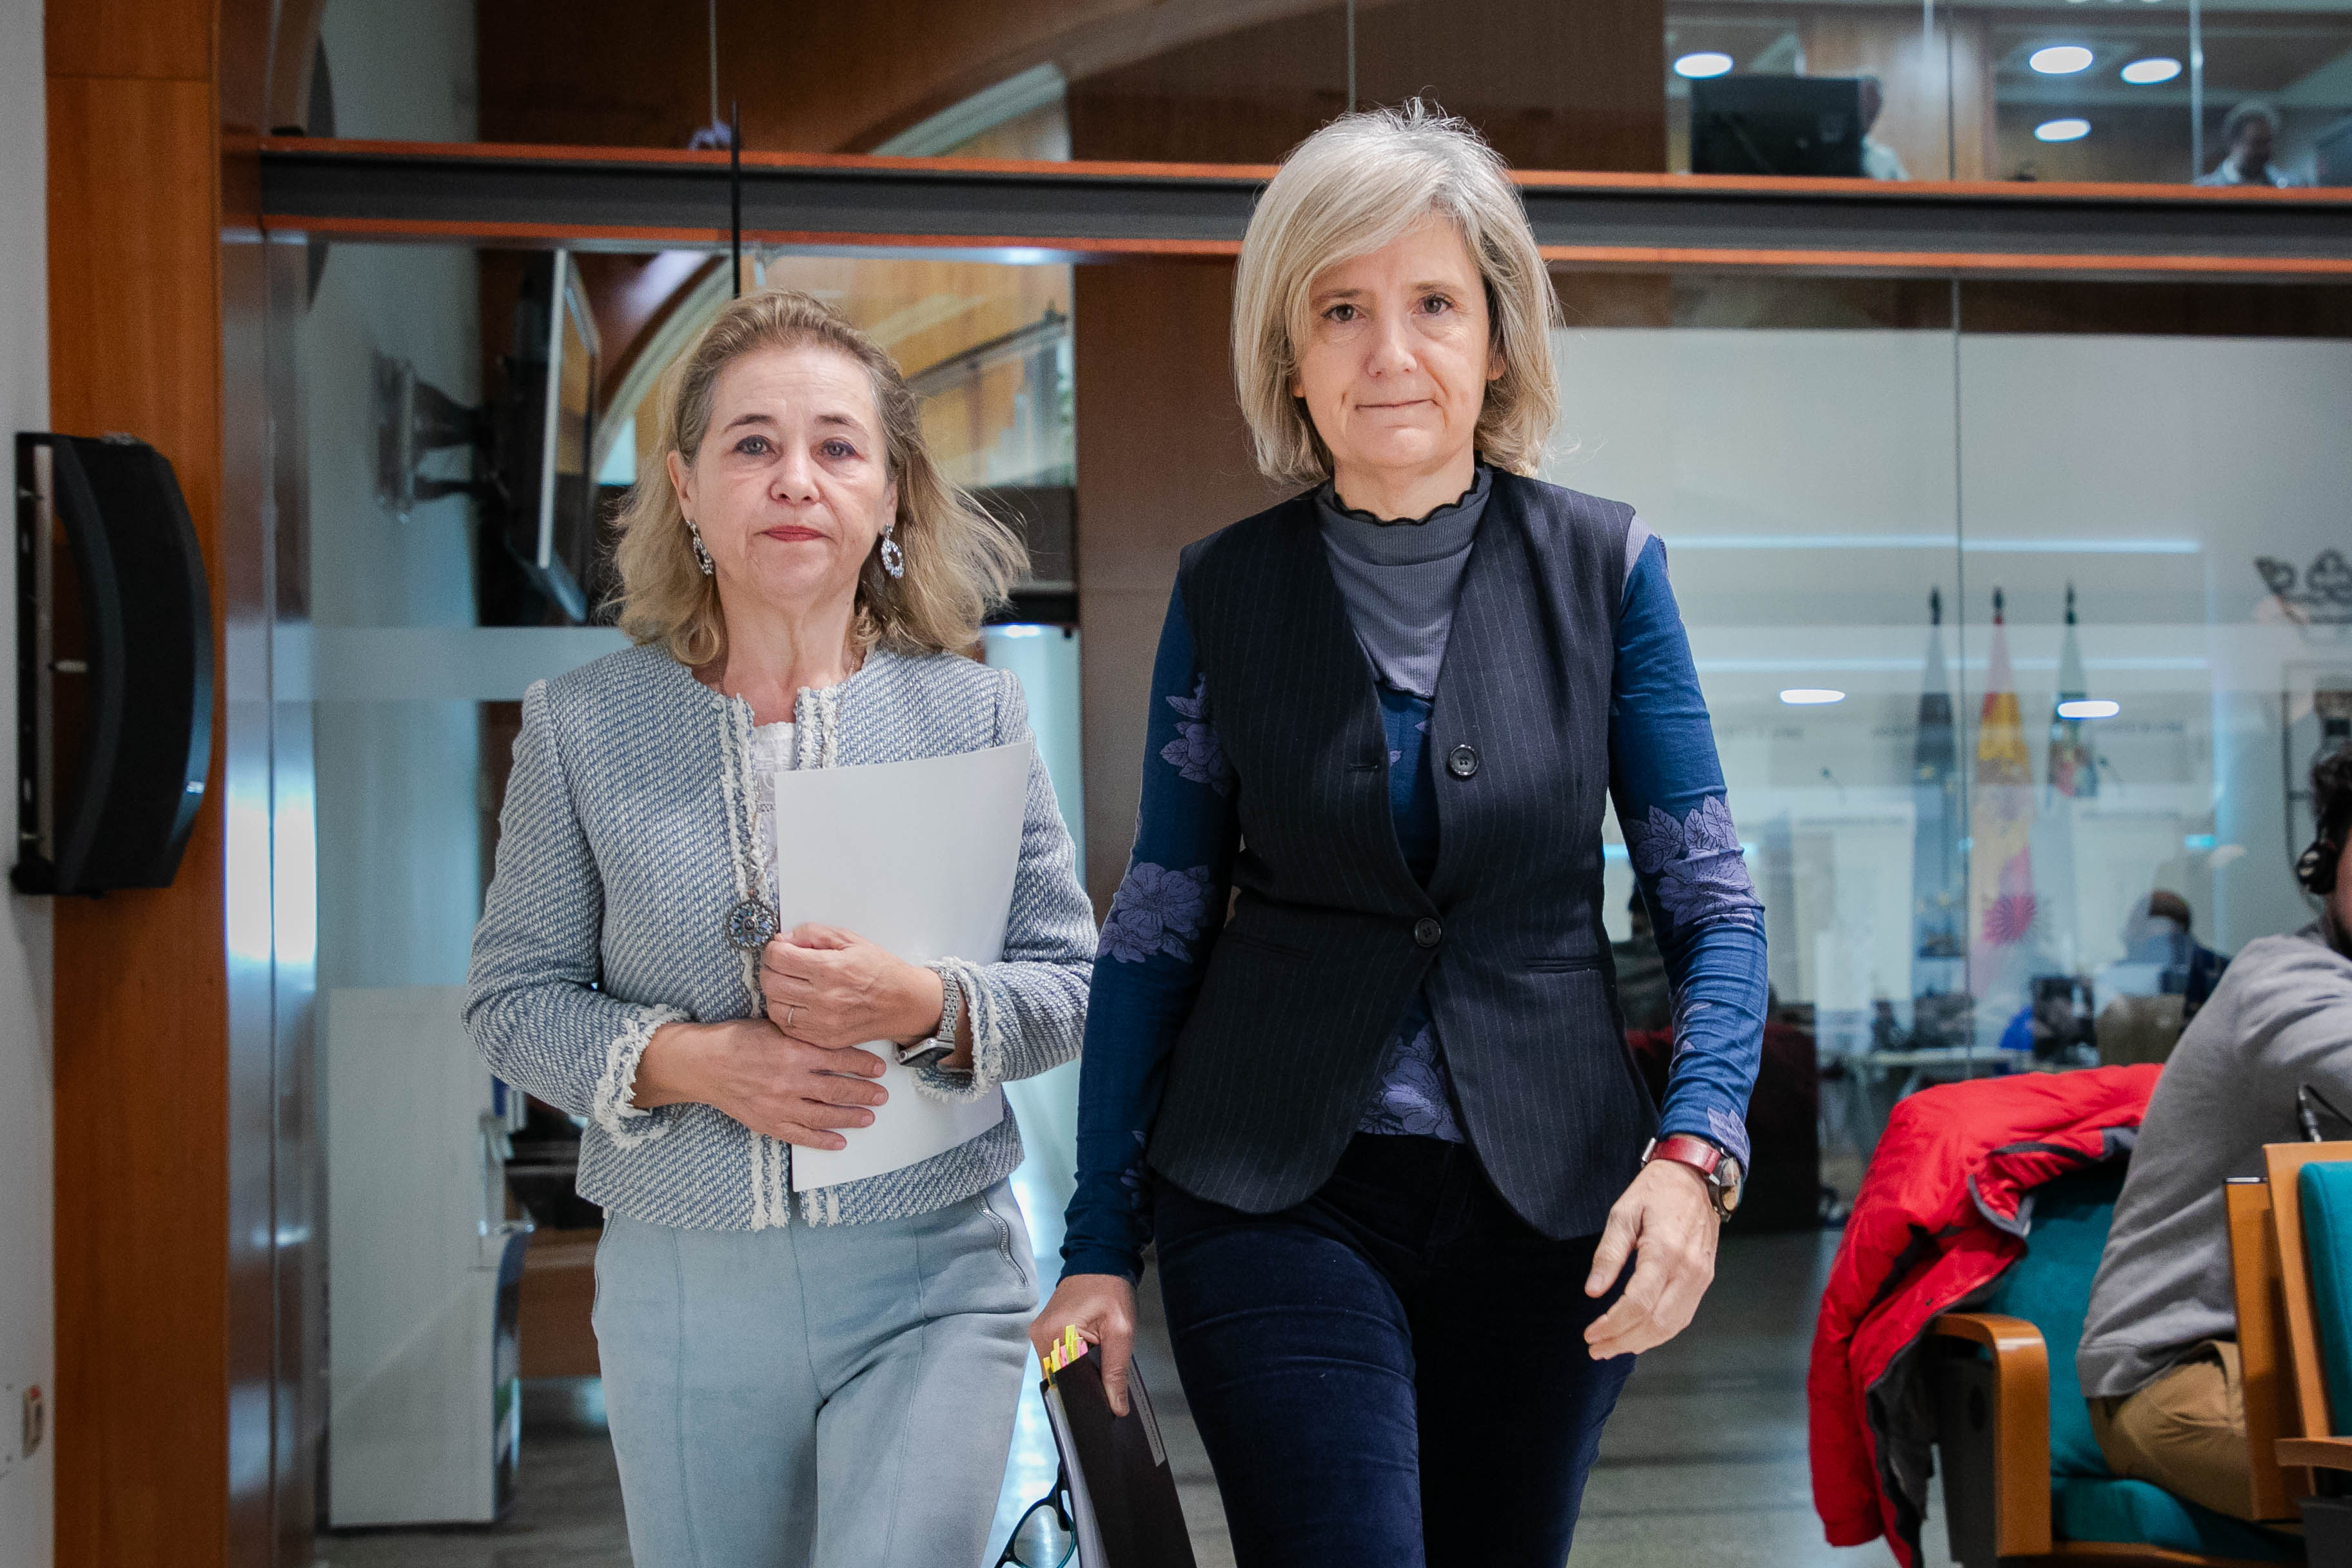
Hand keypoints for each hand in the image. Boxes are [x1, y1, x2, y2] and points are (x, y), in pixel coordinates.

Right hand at [630, 1017, 887, 1150]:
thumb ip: (802, 1033)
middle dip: (864, 1092)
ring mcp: (780, 1105)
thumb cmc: (737, 1040)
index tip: (879, 1067)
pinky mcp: (768, 1123)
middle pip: (838, 1088)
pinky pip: (801, 1136)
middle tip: (882, 1094)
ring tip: (869, 1116)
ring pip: (825, 1115)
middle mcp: (790, 1080)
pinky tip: (840, 1142)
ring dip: (851, 1117)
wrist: (703, 1064)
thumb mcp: (773, 1026)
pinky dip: (823, 1141)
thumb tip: (835, 1031)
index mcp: (793, 1051)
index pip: (839, 1057)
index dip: (863, 1064)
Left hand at [762, 924, 961, 1060]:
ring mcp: (822, 1022)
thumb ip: (813, 934)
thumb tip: (784, 939)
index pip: (778, 957)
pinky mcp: (823, 1039)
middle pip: (770, 982)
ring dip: (776, 994)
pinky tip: (798, 1004)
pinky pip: (787, 1028)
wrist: (904, 1003)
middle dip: (771, 969)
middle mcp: (823, 998)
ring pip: (774, 1007)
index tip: (782, 948)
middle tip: (784, 965)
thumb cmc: (880, 970)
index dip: (774, 949)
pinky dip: (787, 1014)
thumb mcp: (850, 940)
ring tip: (791, 986)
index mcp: (829, 969)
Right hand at [1029, 1274, 1138, 1415]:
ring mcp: (1039, 1333)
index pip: (1065, 1381)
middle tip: (1106, 1392)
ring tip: (1099, 1374)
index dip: (1085, 1396)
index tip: (1102, 1406)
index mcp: (1054, 1333)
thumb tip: (1116, 1408)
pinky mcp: (1045, 1331)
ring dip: (1078, 1374)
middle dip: (1082, 1386)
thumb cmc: (1111, 1290)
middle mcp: (1039, 1335)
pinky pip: (1057, 1358)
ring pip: (1059, 1370)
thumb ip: (1116, 1371)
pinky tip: (1089, 1361)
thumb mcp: (1121, 1331)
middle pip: (1060, 1378)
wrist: (1101, 1261)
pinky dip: (1073, 1363)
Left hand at [1582, 1156, 1720, 1358]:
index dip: (1612, 1325)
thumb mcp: (1622, 1213)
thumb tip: (1593, 1290)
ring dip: (1641, 1343)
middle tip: (1596, 1349)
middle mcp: (1688, 1270)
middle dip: (1623, 1341)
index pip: (1637, 1304)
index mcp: (1665, 1252)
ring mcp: (1700, 1277)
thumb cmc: (1656, 1191)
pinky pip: (1683, 1315)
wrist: (1695, 1177)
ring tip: (1612, 1348)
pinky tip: (1639, 1335)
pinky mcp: (1704, 1278)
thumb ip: (1608, 1254)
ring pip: (1672, 1326)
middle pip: (1656, 1323)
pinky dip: (1660, 1332)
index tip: (1589, 1333)